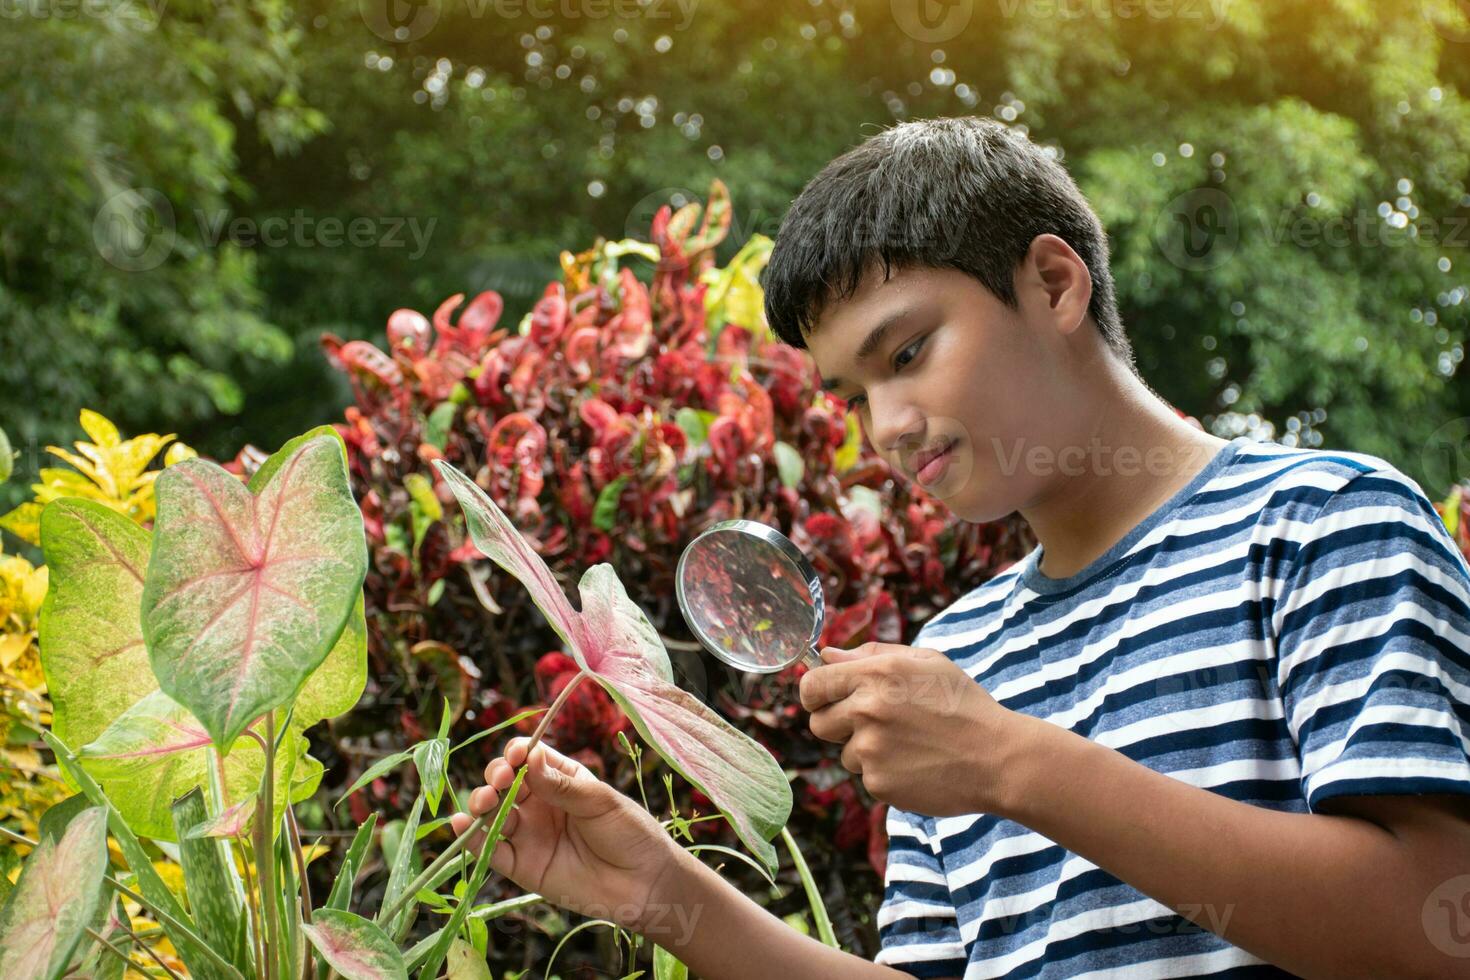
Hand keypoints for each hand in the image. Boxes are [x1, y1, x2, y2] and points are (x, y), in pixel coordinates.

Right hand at [448, 736, 684, 933]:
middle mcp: (540, 804)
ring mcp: (529, 834)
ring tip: (484, 802)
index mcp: (561, 779)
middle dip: (496, 777)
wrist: (644, 885)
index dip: (516, 753)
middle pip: (503, 782)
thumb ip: (561, 784)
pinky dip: (470, 838)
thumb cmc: (630, 833)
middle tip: (502, 781)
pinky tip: (459, 824)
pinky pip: (490, 850)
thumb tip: (531, 755)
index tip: (517, 756)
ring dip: (481, 803)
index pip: (528, 758)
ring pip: (492, 814)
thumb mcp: (599, 801)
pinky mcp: (522, 866)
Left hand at [799, 642, 1030, 816]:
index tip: (826, 700)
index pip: (812, 685)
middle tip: (873, 726)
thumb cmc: (963, 704)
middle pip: (818, 723)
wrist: (996, 757)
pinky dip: (886, 773)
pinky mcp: (879, 783)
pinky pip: (867, 777)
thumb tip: (827, 655)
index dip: (814, 694)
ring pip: (846, 753)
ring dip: (867, 751)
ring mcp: (871, 749)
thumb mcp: (925, 662)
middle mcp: (866, 710)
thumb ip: (871, 655)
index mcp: (875, 674)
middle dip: (837, 725)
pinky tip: (916, 765)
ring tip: (909, 745)